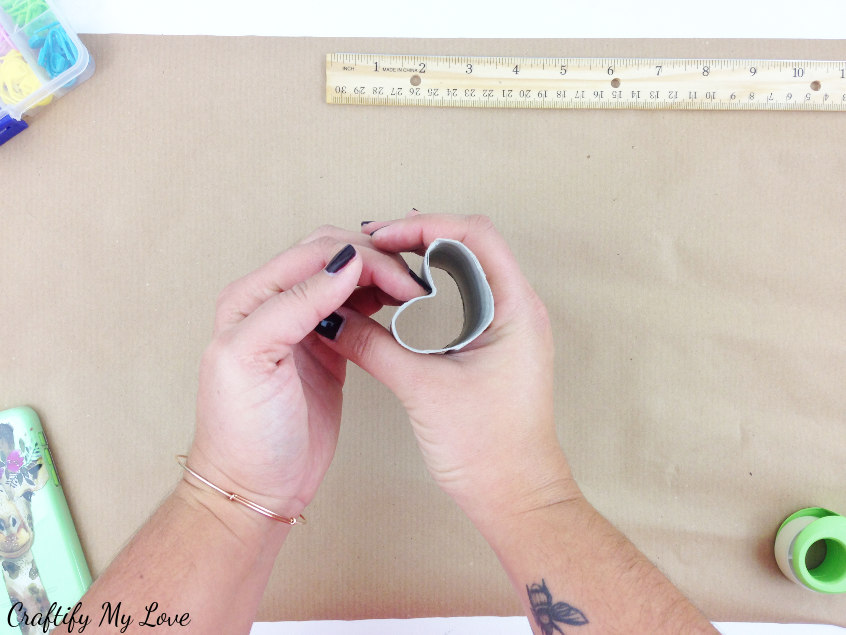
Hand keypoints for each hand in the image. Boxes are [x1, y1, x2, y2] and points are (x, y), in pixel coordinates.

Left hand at [185, 227, 429, 522]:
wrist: (257, 488)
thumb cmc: (243, 432)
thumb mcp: (252, 359)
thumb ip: (293, 304)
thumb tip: (344, 261)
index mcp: (250, 297)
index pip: (312, 254)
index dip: (360, 259)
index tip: (401, 281)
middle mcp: (275, 303)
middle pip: (331, 256)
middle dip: (376, 261)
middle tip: (414, 286)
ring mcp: (304, 324)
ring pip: (348, 277)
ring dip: (381, 276)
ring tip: (414, 293)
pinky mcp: (329, 346)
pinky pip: (358, 307)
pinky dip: (380, 300)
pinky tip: (401, 307)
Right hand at [328, 214, 578, 521]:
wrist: (515, 497)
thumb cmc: (488, 448)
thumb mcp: (423, 389)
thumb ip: (373, 347)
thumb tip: (331, 318)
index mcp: (514, 308)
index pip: (473, 235)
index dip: (423, 226)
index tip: (380, 237)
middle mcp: (516, 308)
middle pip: (466, 247)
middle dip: (416, 241)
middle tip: (369, 249)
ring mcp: (505, 328)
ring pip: (460, 275)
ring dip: (419, 268)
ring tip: (374, 271)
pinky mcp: (490, 347)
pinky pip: (457, 304)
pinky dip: (425, 296)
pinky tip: (392, 306)